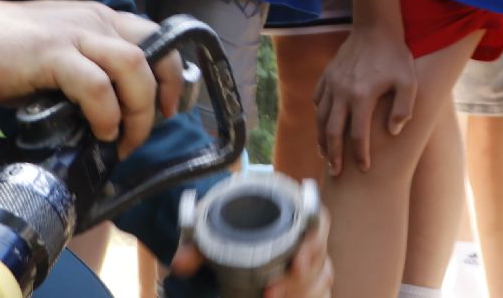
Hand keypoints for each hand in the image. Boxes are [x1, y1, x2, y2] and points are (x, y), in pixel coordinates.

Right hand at [0, 0, 182, 157]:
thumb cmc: (5, 50)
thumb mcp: (59, 54)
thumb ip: (87, 72)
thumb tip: (109, 116)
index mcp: (100, 20)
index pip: (157, 38)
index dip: (171, 75)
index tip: (167, 108)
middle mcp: (95, 21)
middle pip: (155, 53)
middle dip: (161, 98)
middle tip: (143, 132)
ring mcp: (74, 35)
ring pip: (134, 66)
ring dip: (137, 110)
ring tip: (122, 138)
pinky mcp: (51, 54)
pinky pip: (95, 85)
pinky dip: (105, 113)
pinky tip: (98, 132)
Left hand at [170, 206, 331, 296]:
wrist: (231, 238)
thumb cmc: (230, 227)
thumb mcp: (213, 232)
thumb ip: (197, 247)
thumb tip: (180, 264)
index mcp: (292, 213)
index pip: (317, 221)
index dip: (312, 241)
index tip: (295, 262)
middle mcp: (307, 238)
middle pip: (319, 259)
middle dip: (297, 281)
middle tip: (270, 293)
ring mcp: (312, 263)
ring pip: (321, 279)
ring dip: (301, 293)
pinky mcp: (310, 282)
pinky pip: (321, 292)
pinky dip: (310, 296)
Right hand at [312, 27, 415, 175]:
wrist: (375, 28)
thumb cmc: (395, 56)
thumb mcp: (409, 82)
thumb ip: (403, 109)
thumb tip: (393, 132)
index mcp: (362, 96)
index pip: (358, 134)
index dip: (360, 154)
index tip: (365, 168)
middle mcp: (342, 92)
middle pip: (332, 131)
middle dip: (334, 154)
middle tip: (336, 172)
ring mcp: (332, 83)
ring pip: (321, 117)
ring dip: (322, 139)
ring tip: (325, 154)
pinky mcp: (327, 75)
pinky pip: (318, 99)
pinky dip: (319, 114)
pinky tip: (323, 124)